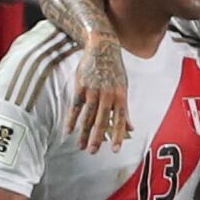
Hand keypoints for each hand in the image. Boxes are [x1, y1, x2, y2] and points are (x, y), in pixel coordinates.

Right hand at [66, 36, 130, 153]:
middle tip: (93, 152)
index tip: (114, 150)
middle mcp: (107, 95)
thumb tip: (131, 129)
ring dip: (84, 133)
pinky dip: (71, 119)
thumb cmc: (115, 70)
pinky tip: (68, 131)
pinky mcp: (80, 86)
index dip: (117, 135)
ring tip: (81, 146)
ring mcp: (93, 90)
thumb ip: (125, 110)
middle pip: (101, 121)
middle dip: (97, 138)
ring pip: (87, 116)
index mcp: (120, 96)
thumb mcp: (124, 88)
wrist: (102, 48)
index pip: (120, 120)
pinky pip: (75, 106)